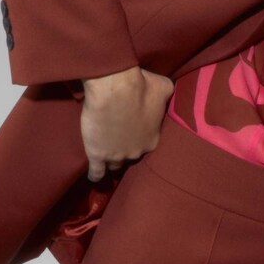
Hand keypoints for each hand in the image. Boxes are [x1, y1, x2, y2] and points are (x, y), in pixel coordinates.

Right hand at [80, 65, 174, 181]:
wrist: (115, 88)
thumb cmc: (141, 86)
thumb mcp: (163, 87)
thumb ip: (167, 93)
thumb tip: (168, 91)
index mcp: (152, 139)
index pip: (146, 145)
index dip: (139, 139)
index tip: (133, 132)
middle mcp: (137, 151)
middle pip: (130, 155)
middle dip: (125, 148)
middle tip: (117, 138)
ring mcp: (117, 155)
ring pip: (114, 164)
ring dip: (111, 160)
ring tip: (106, 156)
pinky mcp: (98, 155)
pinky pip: (97, 172)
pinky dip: (96, 175)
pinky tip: (95, 177)